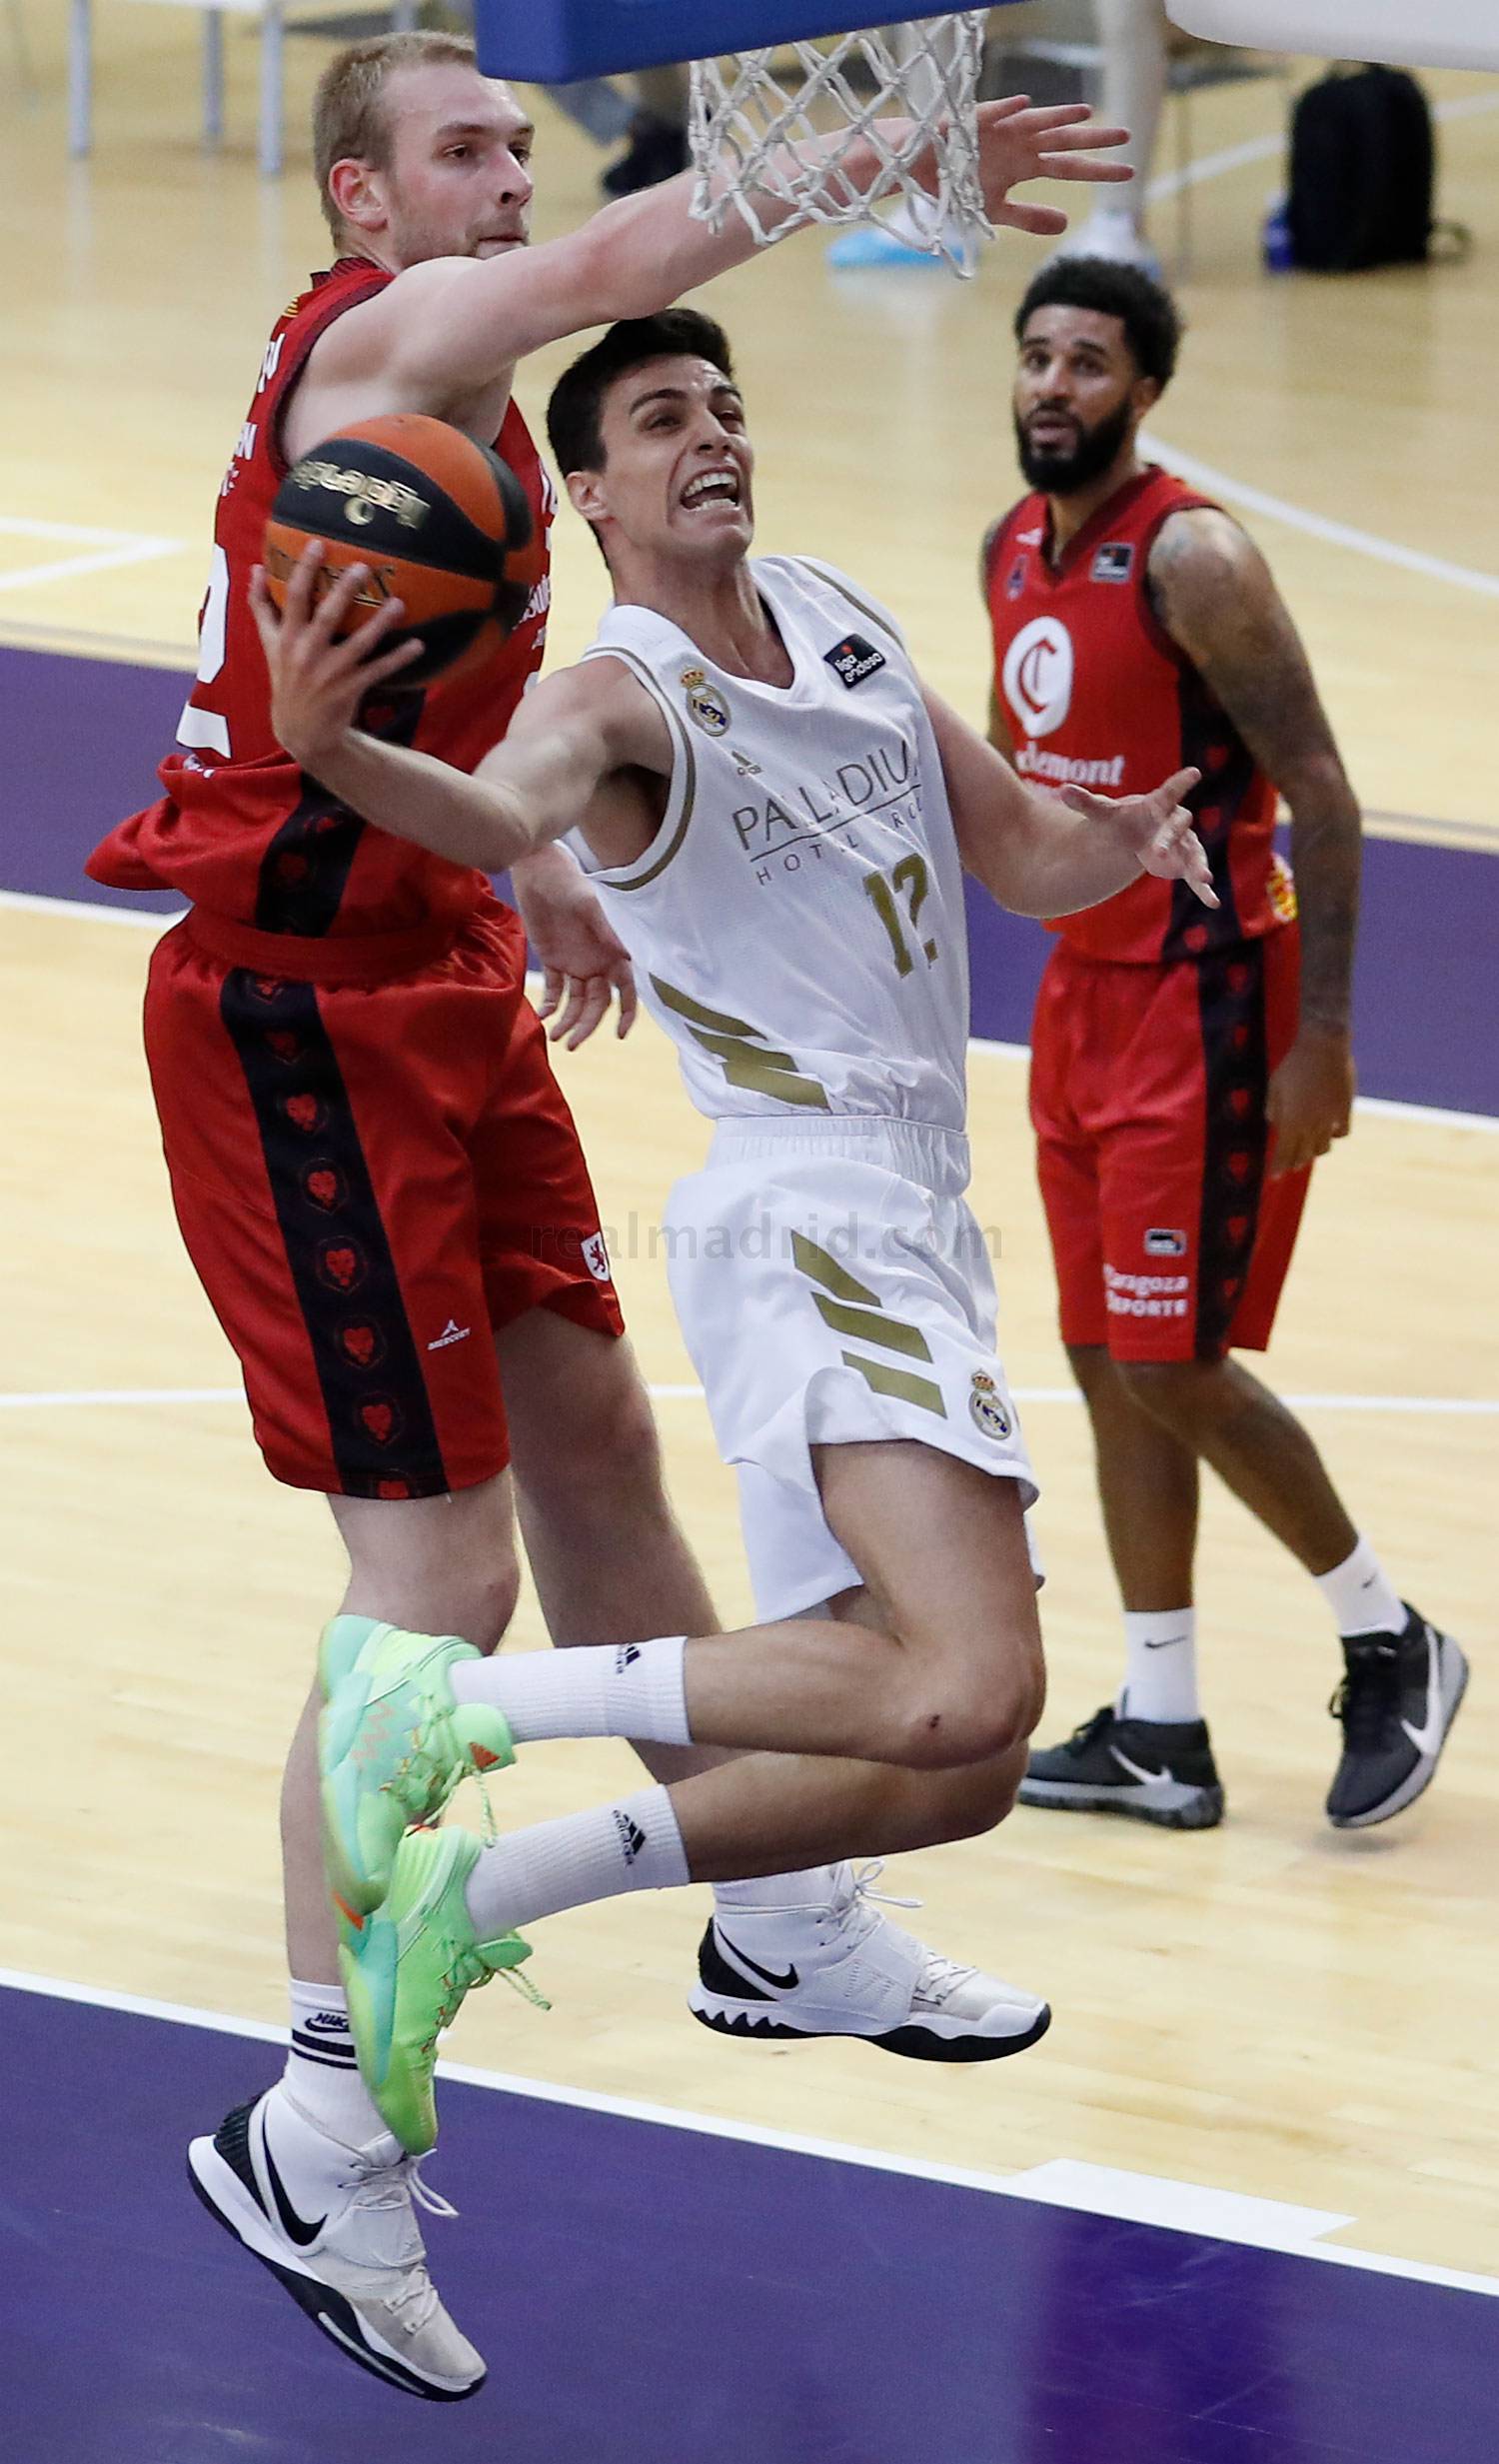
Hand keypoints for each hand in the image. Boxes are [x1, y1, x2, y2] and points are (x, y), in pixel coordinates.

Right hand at [249, 542, 422, 768]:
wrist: (300, 731)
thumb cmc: (287, 679)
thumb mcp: (269, 645)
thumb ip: (262, 607)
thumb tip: (255, 568)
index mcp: (285, 638)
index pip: (293, 597)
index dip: (304, 570)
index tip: (317, 544)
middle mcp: (305, 653)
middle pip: (326, 616)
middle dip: (344, 591)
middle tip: (363, 566)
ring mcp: (329, 673)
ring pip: (358, 643)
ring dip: (380, 623)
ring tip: (399, 603)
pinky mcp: (349, 689)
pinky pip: (378, 670)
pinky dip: (398, 658)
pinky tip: (418, 644)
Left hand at [511, 845, 637, 1046]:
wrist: (540, 872)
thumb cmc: (570, 883)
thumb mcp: (589, 905)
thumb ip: (605, 930)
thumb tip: (626, 955)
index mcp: (614, 952)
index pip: (626, 990)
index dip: (627, 1013)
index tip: (620, 1034)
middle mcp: (598, 962)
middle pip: (597, 1004)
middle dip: (587, 1025)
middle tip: (571, 1043)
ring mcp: (576, 963)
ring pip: (576, 1002)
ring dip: (568, 1020)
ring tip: (555, 1035)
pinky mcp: (553, 960)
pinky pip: (553, 989)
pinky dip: (549, 1003)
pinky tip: (542, 1015)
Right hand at [971, 97, 1132, 237]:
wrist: (923, 167)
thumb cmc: (960, 183)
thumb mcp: (997, 210)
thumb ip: (1030, 217)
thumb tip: (1066, 224)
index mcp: (1028, 163)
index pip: (1071, 166)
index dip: (1098, 169)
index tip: (1129, 173)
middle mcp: (1021, 143)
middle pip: (1063, 140)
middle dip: (1093, 138)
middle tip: (1126, 136)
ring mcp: (1001, 130)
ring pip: (1036, 122)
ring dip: (1058, 116)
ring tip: (1085, 113)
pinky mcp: (974, 122)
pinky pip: (993, 113)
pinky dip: (1007, 108)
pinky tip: (1025, 103)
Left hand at [1059, 766, 1218, 906]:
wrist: (1133, 837)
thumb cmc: (1120, 820)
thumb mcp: (1103, 814)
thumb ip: (1086, 802)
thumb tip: (1062, 790)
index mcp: (1157, 806)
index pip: (1169, 792)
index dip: (1181, 782)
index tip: (1194, 772)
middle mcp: (1174, 823)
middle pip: (1177, 828)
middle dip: (1169, 839)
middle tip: (1157, 852)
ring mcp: (1182, 844)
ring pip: (1194, 852)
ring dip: (1199, 864)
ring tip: (1205, 877)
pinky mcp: (1184, 864)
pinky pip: (1195, 875)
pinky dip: (1204, 889)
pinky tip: (1213, 903)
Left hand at [1266, 1025, 1354, 1177]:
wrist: (1324, 1046)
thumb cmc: (1294, 1064)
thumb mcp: (1274, 1085)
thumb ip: (1272, 1108)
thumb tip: (1274, 1123)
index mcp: (1292, 1120)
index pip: (1284, 1153)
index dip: (1278, 1167)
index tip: (1273, 1177)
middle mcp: (1312, 1124)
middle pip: (1303, 1154)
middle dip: (1294, 1162)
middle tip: (1289, 1166)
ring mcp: (1331, 1118)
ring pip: (1324, 1147)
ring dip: (1314, 1151)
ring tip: (1309, 1151)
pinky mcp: (1345, 1108)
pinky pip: (1342, 1132)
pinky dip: (1335, 1136)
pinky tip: (1330, 1133)